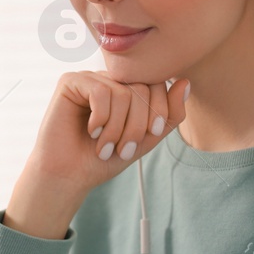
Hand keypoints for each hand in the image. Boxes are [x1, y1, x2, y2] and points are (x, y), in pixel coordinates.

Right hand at [4, 73, 188, 239]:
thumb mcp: (145, 139)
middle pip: (142, 87)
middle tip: (124, 149)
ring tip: (104, 146)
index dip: (159, 112)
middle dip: (137, 124)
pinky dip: (101, 118)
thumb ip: (169, 115)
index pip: (158, 84)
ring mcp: (90, 78)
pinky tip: (91, 131)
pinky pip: (100, 91)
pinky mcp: (70, 82)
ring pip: (122, 92)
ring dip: (117, 127)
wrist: (69, 175)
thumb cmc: (103, 158)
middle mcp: (110, 79)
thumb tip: (185, 82)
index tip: (148, 137)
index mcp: (128, 88)